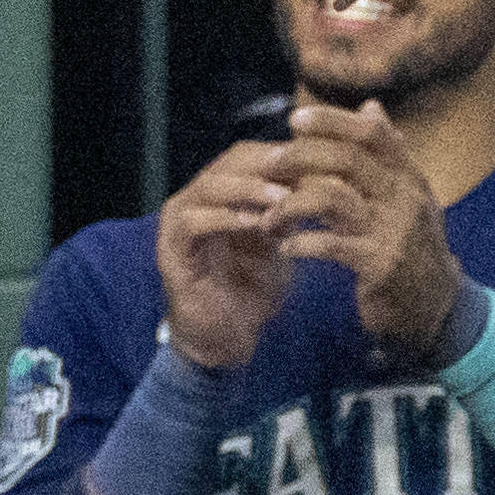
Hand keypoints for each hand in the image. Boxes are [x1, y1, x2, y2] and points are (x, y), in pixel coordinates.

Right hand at [151, 136, 301, 369]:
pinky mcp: (171, 250)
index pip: (248, 156)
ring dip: (248, 189)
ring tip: (283, 196)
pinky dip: (225, 218)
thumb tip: (323, 180)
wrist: (224, 339)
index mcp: (220, 193)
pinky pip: (193, 223)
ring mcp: (178, 222)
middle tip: (303, 168)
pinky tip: (255, 223)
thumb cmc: (251, 290)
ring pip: (210, 187)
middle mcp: (196, 199)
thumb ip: (288, 213)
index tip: (320, 159)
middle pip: (229, 163)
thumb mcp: (277, 243)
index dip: (282, 154)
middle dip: (268, 164)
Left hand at [263, 98, 463, 363]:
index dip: (333, 121)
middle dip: (301, 157)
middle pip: (348, 159)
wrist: (437, 309)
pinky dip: (302, 243)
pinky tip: (285, 247)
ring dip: (291, 204)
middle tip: (268, 165)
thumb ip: (387, 154)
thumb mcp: (406, 197)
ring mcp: (394, 232)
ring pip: (333, 198)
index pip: (373, 134)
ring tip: (268, 216)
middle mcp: (406, 198)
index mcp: (410, 178)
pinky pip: (331, 245)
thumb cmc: (412, 247)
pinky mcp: (380, 266)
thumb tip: (371, 106)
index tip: (295, 120)